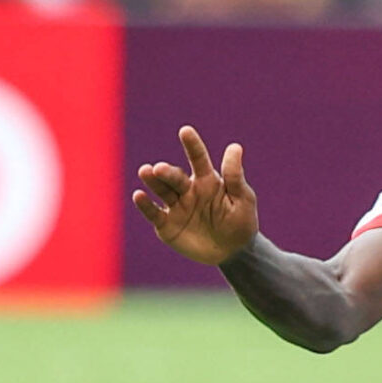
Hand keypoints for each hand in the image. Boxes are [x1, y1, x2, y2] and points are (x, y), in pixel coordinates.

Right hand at [133, 126, 259, 266]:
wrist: (233, 251)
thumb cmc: (241, 221)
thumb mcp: (243, 198)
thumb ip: (234, 175)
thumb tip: (235, 146)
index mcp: (208, 180)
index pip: (198, 158)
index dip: (192, 145)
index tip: (185, 131)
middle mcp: (188, 190)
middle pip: (175, 177)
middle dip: (167, 172)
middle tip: (159, 168)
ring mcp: (176, 206)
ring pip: (161, 190)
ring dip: (152, 181)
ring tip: (145, 171)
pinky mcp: (166, 224)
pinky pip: (153, 213)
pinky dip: (145, 205)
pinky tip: (138, 195)